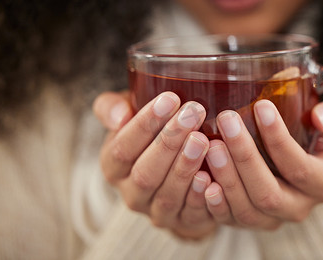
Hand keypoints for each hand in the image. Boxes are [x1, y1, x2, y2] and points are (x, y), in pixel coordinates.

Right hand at [93, 91, 216, 238]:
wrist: (175, 167)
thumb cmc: (152, 132)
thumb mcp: (130, 114)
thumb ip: (112, 107)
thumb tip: (120, 114)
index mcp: (113, 165)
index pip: (122, 147)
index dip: (145, 124)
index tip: (170, 98)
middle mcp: (131, 193)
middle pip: (145, 172)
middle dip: (169, 141)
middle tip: (193, 113)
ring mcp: (155, 211)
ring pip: (167, 194)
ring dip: (185, 167)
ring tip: (203, 139)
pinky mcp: (181, 222)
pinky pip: (189, 213)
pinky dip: (198, 196)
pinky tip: (210, 176)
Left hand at [202, 98, 322, 228]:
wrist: (296, 156)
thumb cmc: (314, 134)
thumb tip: (321, 118)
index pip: (300, 167)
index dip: (280, 139)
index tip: (261, 107)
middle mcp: (299, 207)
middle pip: (269, 193)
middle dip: (245, 156)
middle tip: (227, 121)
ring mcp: (273, 218)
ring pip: (247, 209)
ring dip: (227, 178)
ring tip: (211, 145)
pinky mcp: (249, 221)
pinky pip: (230, 220)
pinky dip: (214, 202)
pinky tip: (202, 178)